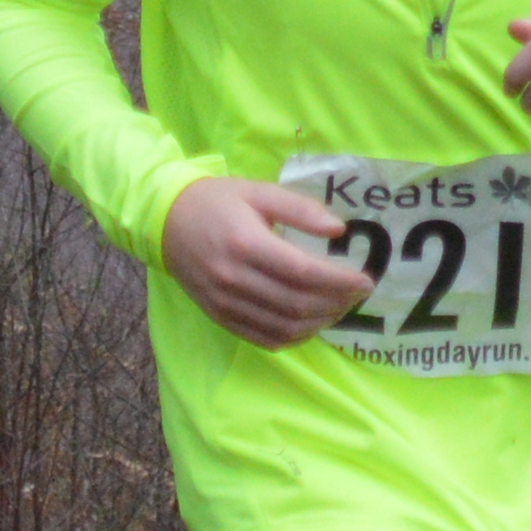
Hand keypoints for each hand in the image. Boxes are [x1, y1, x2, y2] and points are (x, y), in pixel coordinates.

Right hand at [160, 173, 371, 348]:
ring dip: (320, 322)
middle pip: (298, 304)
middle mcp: (234, 278)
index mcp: (246, 244)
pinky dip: (294, 337)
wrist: (165, 221)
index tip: (365, 280)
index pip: (304, 273)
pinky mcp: (220, 316)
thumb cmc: (217, 201)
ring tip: (339, 308)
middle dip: (337, 303)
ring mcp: (225, 303)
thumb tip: (339, 229)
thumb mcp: (259, 192)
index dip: (340, 282)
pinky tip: (311, 323)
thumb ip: (300, 209)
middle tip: (357, 294)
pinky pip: (264, 338)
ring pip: (284, 327)